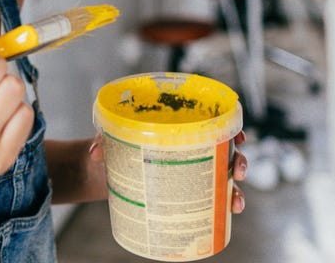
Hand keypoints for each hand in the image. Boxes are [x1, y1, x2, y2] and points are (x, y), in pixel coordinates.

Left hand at [87, 129, 249, 212]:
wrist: (102, 171)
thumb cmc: (110, 146)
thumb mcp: (107, 140)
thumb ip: (102, 140)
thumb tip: (96, 152)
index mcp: (173, 125)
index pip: (208, 121)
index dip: (228, 127)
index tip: (238, 137)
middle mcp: (187, 145)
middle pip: (222, 149)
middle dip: (238, 160)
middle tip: (238, 171)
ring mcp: (188, 168)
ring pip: (221, 176)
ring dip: (234, 189)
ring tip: (235, 203)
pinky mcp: (183, 190)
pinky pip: (208, 196)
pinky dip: (221, 204)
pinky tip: (228, 214)